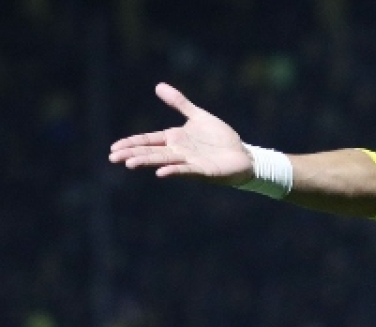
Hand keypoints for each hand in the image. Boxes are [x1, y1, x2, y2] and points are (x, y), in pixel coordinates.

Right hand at [109, 83, 252, 184]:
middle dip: (132, 153)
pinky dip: (173, 171)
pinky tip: (160, 173)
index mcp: (175, 139)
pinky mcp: (202, 170)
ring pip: (163, 161)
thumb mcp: (198, 116)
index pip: (148, 140)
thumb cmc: (220, 138)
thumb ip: (179, 103)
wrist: (242, 155)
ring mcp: (189, 162)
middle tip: (113, 158)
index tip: (114, 148)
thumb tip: (158, 86)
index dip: (132, 143)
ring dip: (147, 161)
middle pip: (151, 151)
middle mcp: (178, 151)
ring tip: (129, 163)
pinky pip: (185, 170)